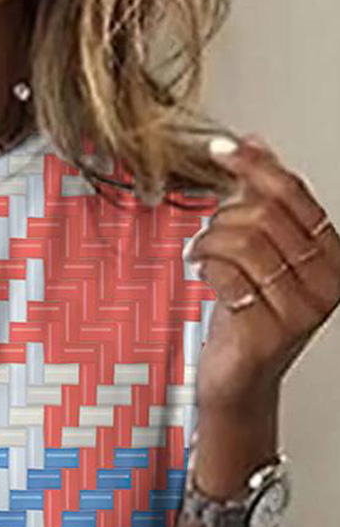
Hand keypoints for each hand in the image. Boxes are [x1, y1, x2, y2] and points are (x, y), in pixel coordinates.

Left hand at [185, 133, 339, 415]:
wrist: (239, 382)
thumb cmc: (249, 319)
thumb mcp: (261, 255)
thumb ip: (261, 202)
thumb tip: (253, 144)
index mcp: (332, 255)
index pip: (293, 194)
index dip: (254, 166)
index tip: (222, 149)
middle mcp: (326, 282)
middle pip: (266, 216)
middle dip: (224, 217)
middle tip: (208, 234)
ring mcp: (300, 309)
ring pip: (245, 242)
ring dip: (210, 241)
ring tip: (200, 254)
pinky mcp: (268, 331)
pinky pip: (228, 276)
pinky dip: (205, 267)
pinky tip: (201, 273)